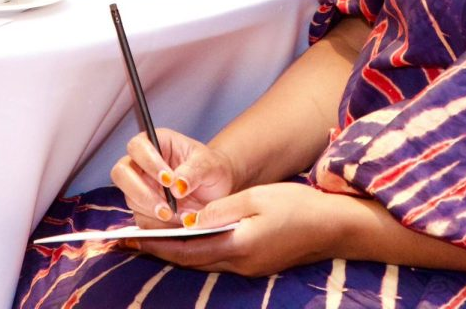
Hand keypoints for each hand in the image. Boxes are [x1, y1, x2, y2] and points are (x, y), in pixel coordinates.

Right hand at [111, 128, 239, 228]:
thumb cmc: (211, 169)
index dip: (148, 162)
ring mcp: (140, 187)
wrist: (216, 191)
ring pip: (130, 199)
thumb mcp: (210, 165)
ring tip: (179, 216)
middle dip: (141, 192)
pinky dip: (157, 225)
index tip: (168, 179)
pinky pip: (140, 219)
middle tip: (166, 207)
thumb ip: (194, 171)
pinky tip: (177, 223)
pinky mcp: (143, 209)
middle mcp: (142, 164)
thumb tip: (177, 186)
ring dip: (151, 211)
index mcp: (156, 143)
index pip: (137, 147)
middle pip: (121, 173)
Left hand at [127, 182, 351, 276]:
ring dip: (177, 251)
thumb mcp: (257, 198)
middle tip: (131, 240)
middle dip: (160, 251)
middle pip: (191, 260)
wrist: (334, 226)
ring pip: (204, 261)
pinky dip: (197, 250)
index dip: (158, 246)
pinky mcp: (255, 263)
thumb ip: (222, 210)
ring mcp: (249, 267)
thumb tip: (190, 220)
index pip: (188, 251)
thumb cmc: (298, 207)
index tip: (133, 239)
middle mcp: (240, 264)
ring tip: (151, 239)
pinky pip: (218, 259)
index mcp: (238, 246)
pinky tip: (187, 239)